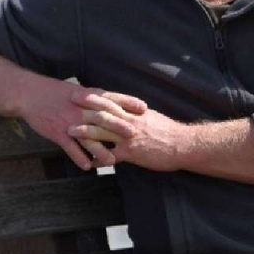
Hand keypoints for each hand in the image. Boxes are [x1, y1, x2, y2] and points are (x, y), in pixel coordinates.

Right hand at [18, 82, 148, 171]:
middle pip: (103, 118)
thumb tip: (113, 103)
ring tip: (112, 161)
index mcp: (87, 97)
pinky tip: (86, 167)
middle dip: (119, 126)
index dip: (128, 103)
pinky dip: (77, 157)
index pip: (112, 98)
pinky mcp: (57, 132)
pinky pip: (69, 146)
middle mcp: (80, 109)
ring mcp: (68, 122)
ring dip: (100, 150)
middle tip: (134, 134)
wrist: (29, 94)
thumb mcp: (77, 90)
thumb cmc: (53, 92)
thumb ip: (95, 98)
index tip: (144, 108)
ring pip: (88, 137)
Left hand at [71, 103, 191, 171]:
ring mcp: (130, 137)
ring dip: (85, 131)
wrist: (184, 145)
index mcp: (135, 112)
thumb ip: (135, 113)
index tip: (80, 91)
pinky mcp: (132, 153)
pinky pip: (111, 156)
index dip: (94, 96)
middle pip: (104, 111)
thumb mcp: (151, 117)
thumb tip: (124, 108)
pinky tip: (87, 162)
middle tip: (69, 101)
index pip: (111, 100)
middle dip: (85, 106)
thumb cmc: (168, 132)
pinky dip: (98, 158)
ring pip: (103, 132)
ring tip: (69, 131)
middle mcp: (131, 121)